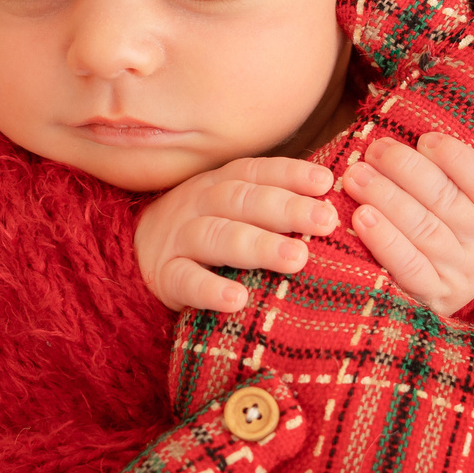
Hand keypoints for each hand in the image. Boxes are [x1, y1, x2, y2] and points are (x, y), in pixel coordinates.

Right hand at [136, 157, 338, 312]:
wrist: (136, 254)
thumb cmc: (208, 231)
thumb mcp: (235, 209)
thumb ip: (275, 204)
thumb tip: (337, 203)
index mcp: (222, 184)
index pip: (258, 172)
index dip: (291, 174)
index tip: (327, 182)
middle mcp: (199, 203)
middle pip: (243, 200)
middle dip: (287, 209)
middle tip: (326, 220)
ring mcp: (179, 239)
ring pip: (217, 236)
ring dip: (258, 245)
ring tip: (297, 258)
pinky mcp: (163, 276)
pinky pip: (184, 280)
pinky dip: (209, 289)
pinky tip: (237, 300)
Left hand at [343, 134, 473, 316]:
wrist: (452, 284)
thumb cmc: (452, 220)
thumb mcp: (469, 194)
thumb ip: (461, 165)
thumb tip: (434, 128)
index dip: (457, 159)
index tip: (424, 139)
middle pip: (445, 201)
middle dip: (405, 170)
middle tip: (374, 150)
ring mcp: (461, 272)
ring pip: (423, 230)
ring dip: (386, 199)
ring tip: (356, 176)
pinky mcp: (434, 295)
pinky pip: (408, 267)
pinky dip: (384, 241)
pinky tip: (361, 217)